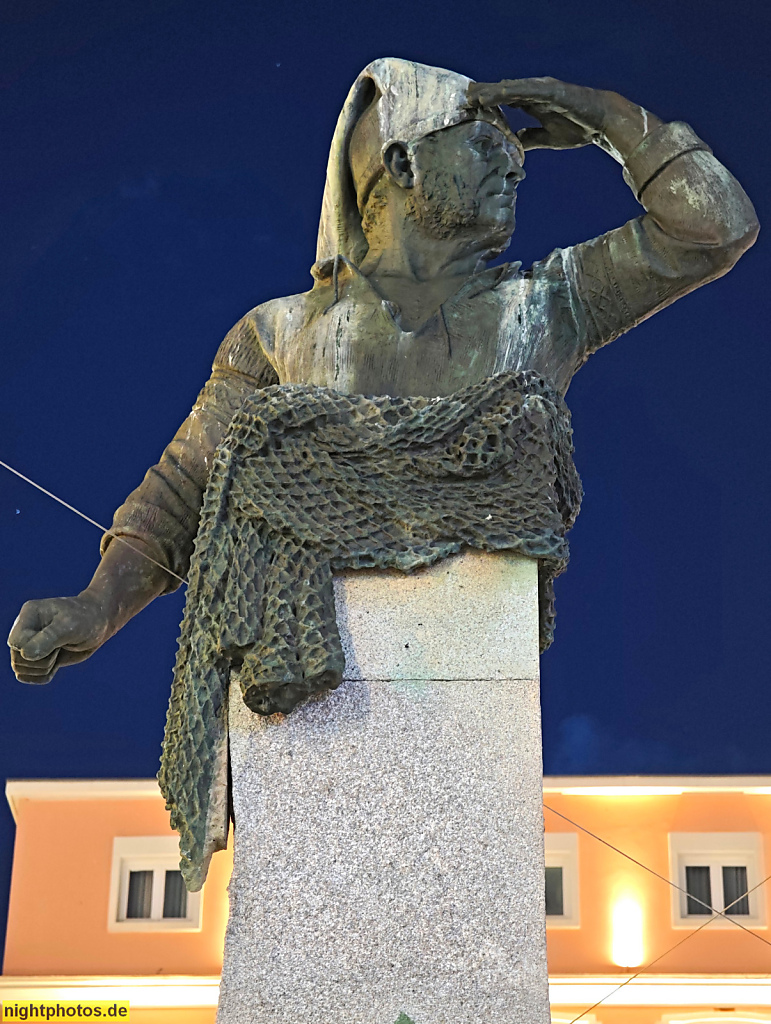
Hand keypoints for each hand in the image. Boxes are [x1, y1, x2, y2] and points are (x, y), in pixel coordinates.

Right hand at [8, 593, 111, 683]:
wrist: (99, 624)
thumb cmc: (86, 619)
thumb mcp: (70, 626)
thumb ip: (48, 638)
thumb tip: (25, 655)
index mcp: (29, 615)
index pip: (16, 642)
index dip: (34, 649)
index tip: (56, 641)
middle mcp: (24, 630)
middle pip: (17, 660)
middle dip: (42, 660)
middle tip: (60, 645)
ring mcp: (29, 644)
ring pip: (21, 671)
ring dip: (44, 667)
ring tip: (59, 650)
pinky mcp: (37, 658)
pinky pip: (30, 678)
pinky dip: (44, 675)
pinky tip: (57, 661)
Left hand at [469, 77, 654, 159]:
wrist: (602, 120)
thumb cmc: (578, 127)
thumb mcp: (547, 138)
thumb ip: (530, 139)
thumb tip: (515, 145)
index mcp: (532, 102)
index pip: (504, 101)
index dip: (486, 104)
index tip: (467, 110)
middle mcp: (534, 92)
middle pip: (503, 92)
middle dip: (482, 95)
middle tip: (460, 100)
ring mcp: (542, 89)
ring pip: (511, 89)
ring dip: (491, 91)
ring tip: (471, 96)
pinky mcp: (551, 90)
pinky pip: (527, 90)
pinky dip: (510, 91)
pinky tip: (495, 93)